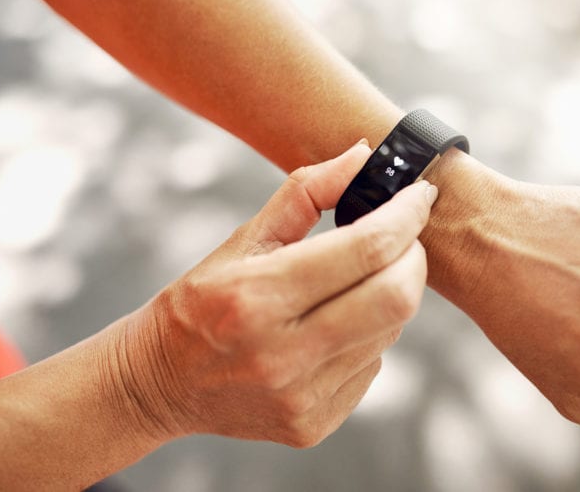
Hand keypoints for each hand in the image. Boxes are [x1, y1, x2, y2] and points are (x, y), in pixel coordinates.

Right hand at [117, 141, 437, 447]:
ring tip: (355, 283)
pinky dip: (368, 336)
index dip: (406, 217)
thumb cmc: (200, 302)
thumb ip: (305, 193)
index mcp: (257, 296)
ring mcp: (300, 396)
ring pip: (389, 332)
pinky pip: (371, 367)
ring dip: (389, 295)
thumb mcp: (242, 239)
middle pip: (395, 298)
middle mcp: (282, 353)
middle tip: (404, 238)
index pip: (365, 249)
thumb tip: (362, 154)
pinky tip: (335, 327)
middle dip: (414, 258)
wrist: (159, 384)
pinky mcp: (311, 424)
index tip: (419, 196)